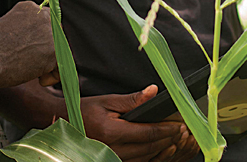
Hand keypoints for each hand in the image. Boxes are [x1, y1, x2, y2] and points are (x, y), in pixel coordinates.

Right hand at [0, 1, 56, 88]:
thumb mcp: (6, 25)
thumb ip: (23, 27)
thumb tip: (32, 38)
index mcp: (29, 7)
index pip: (45, 21)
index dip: (41, 37)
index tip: (33, 47)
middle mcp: (43, 16)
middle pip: (55, 34)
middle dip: (47, 49)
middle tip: (32, 60)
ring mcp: (50, 32)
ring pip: (59, 49)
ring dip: (48, 62)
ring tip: (32, 70)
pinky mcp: (53, 50)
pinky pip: (60, 65)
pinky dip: (53, 75)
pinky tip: (40, 78)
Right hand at [81, 86, 198, 161]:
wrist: (63, 124)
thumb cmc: (84, 110)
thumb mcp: (108, 101)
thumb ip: (132, 100)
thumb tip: (153, 91)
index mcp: (112, 132)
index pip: (148, 133)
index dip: (166, 130)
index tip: (180, 125)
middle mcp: (112, 150)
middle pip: (149, 148)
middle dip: (169, 140)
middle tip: (183, 132)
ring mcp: (111, 159)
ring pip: (145, 159)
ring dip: (162, 150)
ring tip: (176, 140)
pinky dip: (150, 157)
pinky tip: (159, 150)